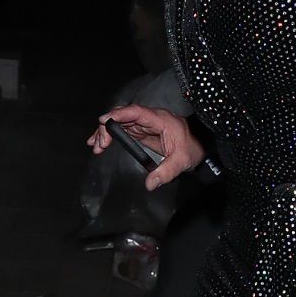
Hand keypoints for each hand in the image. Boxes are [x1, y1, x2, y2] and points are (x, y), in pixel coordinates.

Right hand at [87, 105, 204, 189]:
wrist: (200, 145)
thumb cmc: (193, 149)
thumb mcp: (181, 161)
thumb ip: (166, 172)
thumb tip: (150, 184)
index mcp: (160, 119)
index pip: (136, 112)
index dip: (119, 114)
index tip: (104, 121)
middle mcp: (150, 118)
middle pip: (123, 116)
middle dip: (107, 127)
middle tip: (98, 144)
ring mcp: (145, 124)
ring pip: (121, 122)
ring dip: (106, 132)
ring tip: (95, 146)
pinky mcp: (143, 131)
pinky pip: (124, 129)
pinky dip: (112, 135)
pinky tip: (102, 143)